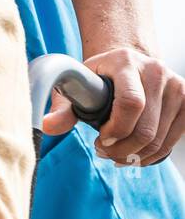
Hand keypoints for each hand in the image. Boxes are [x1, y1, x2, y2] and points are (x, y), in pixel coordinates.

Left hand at [42, 46, 184, 165]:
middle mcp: (156, 71)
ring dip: (135, 155)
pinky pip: (172, 140)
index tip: (100, 140)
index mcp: (125, 62)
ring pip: (160, 139)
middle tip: (103, 152)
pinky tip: (134, 154)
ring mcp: (176, 86)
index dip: (116, 129)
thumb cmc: (97, 76)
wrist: (127, 62)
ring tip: (115, 154)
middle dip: (122, 149)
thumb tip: (46, 127)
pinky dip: (152, 155)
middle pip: (146, 127)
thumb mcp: (75, 83)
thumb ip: (62, 106)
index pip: (131, 102)